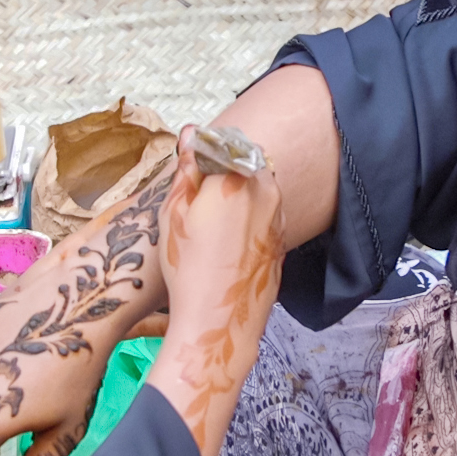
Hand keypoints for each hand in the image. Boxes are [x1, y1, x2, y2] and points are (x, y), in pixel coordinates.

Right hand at [145, 126, 283, 455]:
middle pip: (245, 162)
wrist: (219, 323)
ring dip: (238, 193)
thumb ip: (186, 170)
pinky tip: (227, 242)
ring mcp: (279, 216)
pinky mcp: (282, 239)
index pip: (223, 141)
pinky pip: (266, 214)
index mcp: (235, 178)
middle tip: (198, 198)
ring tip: (212, 223)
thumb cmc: (188, 268)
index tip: (189, 165)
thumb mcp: (174, 215)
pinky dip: (249, 217)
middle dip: (224, 170)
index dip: (203, 150)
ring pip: (258, 187)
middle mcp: (265, 191)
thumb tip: (191, 133)